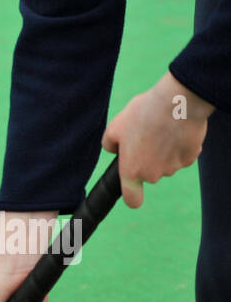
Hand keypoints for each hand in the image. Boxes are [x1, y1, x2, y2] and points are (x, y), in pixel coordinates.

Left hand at [103, 71, 212, 207]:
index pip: (132, 198)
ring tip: (163, 129)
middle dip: (148, 159)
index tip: (135, 191)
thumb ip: (110, 144)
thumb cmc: (143, 114)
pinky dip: (181, 145)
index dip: (133, 196)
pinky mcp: (191, 158)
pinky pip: (183, 155)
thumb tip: (114, 150)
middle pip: (150, 173)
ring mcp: (174, 168)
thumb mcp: (115, 127)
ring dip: (165, 151)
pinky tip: (178, 129)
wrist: (178, 102)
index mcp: (131, 172)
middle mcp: (153, 175)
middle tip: (147, 136)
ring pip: (167, 163)